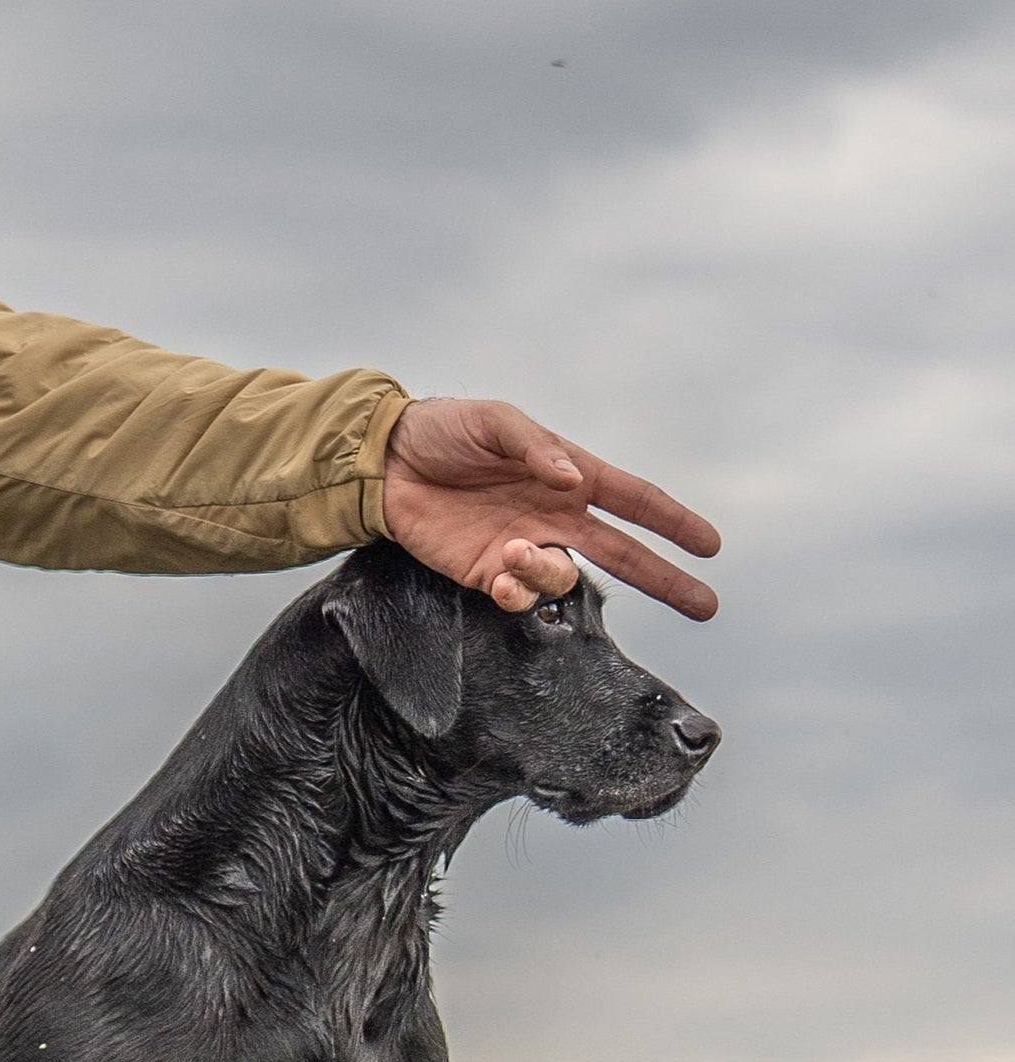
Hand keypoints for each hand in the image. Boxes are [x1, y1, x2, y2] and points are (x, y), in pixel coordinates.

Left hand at [381, 397, 720, 618]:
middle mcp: (555, 516)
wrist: (386, 463)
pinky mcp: (485, 573)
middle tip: (705, 604)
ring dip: (547, 573)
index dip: (673, 523)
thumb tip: (574, 481)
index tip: (710, 546)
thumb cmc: (445, 430)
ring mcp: (522, 548)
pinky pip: (518, 596)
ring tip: (513, 551)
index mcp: (570, 476)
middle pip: (623, 554)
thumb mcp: (496, 423)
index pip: (635, 501)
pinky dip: (518, 593)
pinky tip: (502, 575)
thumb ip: (538, 449)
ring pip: (562, 580)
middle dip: (665, 579)